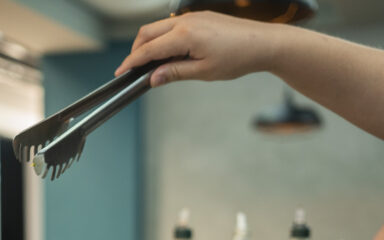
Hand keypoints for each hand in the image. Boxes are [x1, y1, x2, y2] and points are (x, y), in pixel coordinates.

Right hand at [114, 12, 280, 86]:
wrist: (263, 43)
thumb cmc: (238, 58)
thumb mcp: (203, 72)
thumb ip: (174, 73)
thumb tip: (152, 78)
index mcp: (184, 35)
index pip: (149, 50)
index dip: (132, 62)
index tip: (121, 72)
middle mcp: (185, 21)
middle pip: (147, 33)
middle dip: (136, 50)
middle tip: (132, 69)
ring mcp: (192, 17)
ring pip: (159, 27)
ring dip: (150, 43)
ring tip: (150, 64)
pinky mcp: (200, 17)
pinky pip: (173, 26)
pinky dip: (163, 38)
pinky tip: (169, 53)